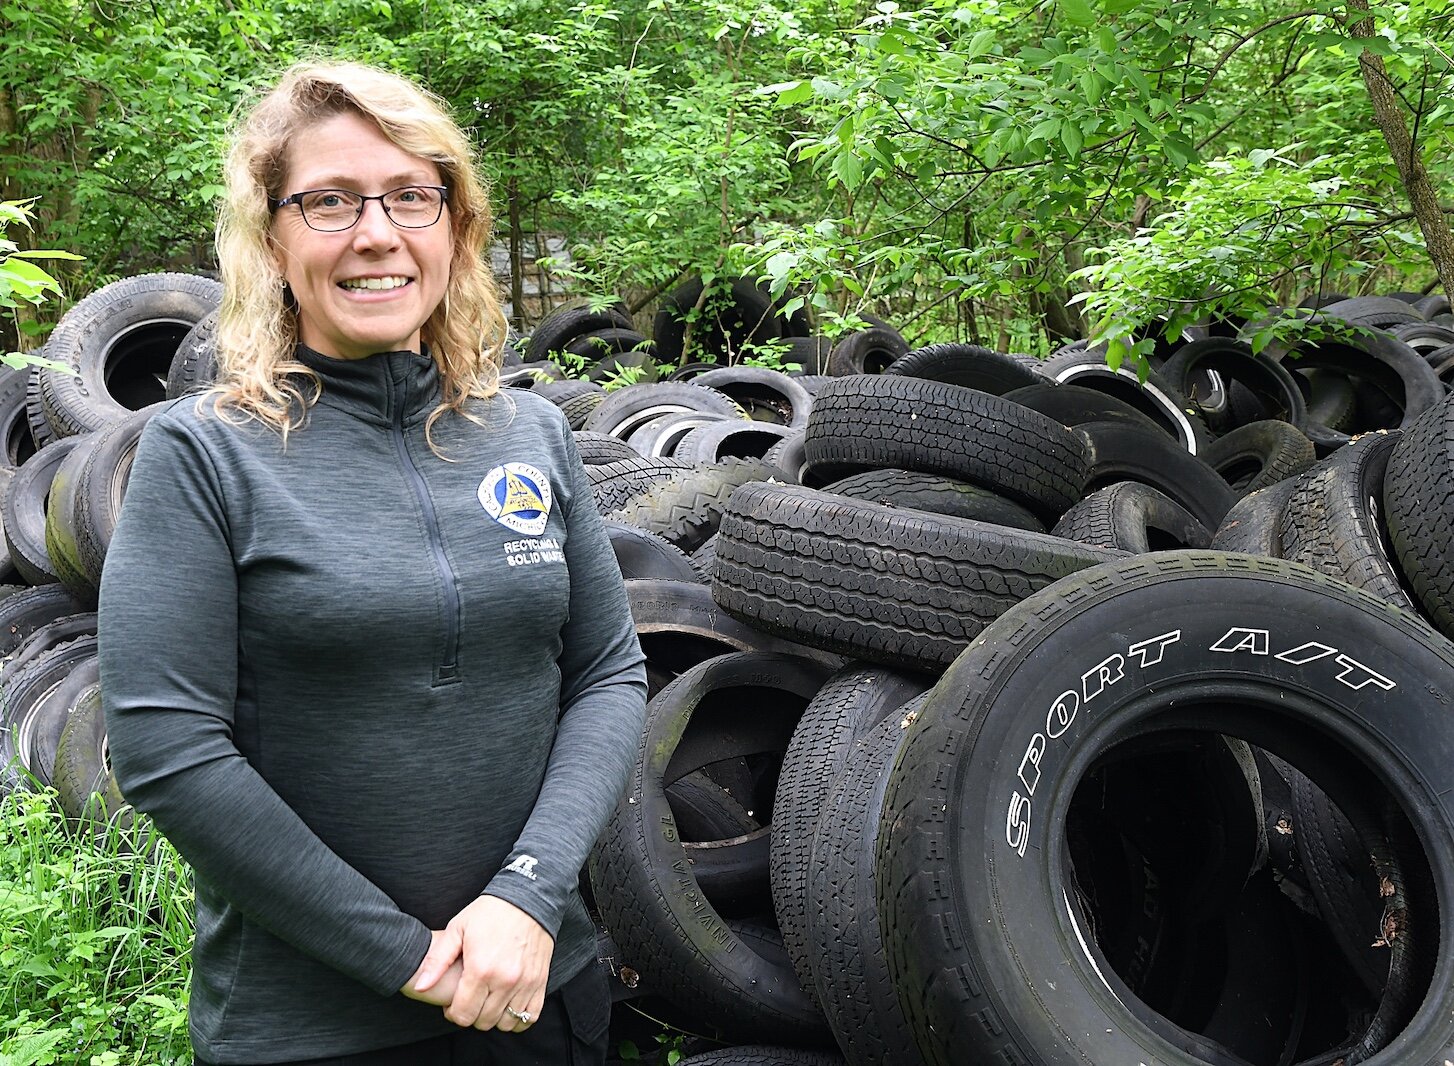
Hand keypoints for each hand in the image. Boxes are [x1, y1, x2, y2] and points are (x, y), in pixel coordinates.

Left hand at [410, 895, 553, 1031]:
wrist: (528, 899)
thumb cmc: (490, 912)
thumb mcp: (457, 929)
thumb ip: (436, 961)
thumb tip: (420, 987)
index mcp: (480, 969)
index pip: (463, 1015)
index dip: (453, 1014)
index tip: (453, 1003)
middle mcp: (504, 980)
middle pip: (483, 1022)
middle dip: (472, 1015)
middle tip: (470, 999)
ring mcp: (525, 983)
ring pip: (505, 1023)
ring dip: (494, 1018)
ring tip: (488, 1000)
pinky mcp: (540, 982)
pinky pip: (529, 1017)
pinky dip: (518, 1017)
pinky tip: (508, 1004)